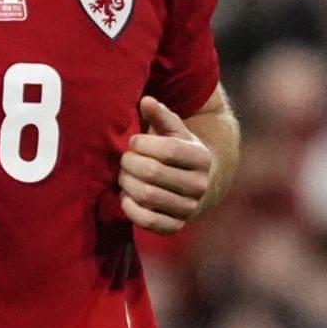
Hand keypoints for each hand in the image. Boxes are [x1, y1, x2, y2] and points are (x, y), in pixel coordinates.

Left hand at [118, 97, 212, 233]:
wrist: (194, 185)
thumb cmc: (177, 151)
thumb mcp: (173, 131)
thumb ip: (160, 115)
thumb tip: (146, 101)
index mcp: (201, 157)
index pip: (167, 150)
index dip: (142, 144)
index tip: (133, 142)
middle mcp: (200, 185)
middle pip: (153, 173)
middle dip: (130, 164)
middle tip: (124, 160)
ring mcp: (189, 208)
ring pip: (147, 196)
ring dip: (127, 183)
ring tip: (124, 175)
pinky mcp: (176, 226)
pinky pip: (147, 221)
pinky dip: (129, 208)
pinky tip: (126, 195)